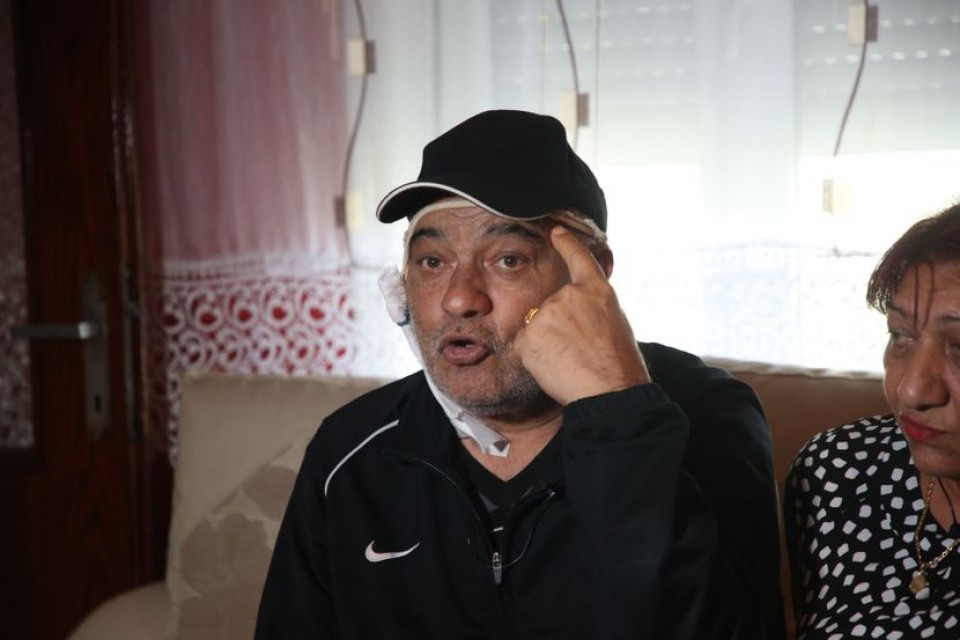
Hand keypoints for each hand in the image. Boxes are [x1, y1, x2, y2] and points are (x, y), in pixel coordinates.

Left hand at [514, 226, 649, 404]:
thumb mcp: (615, 323)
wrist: (608, 390)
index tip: (556, 231)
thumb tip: (576, 313)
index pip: (579, 258)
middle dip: (560, 327)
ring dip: (548, 343)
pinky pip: (526, 345)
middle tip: (580, 350)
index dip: (566, 243)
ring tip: (571, 361)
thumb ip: (591, 309)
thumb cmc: (619, 364)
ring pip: (538, 327)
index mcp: (597, 290)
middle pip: (553, 307)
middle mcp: (569, 295)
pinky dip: (536, 357)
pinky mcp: (528, 335)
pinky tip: (555, 367)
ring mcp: (546, 314)